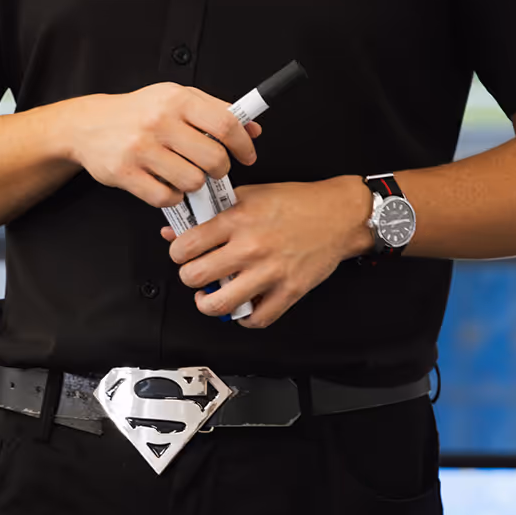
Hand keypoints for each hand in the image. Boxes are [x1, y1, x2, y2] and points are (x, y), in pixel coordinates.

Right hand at [62, 84, 260, 207]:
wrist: (88, 125)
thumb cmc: (139, 112)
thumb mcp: (177, 98)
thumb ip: (216, 110)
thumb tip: (253, 129)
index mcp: (176, 100)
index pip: (225, 124)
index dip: (243, 145)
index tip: (247, 156)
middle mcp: (159, 122)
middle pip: (213, 158)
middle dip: (220, 169)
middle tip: (214, 168)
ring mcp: (140, 149)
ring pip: (192, 181)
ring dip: (194, 183)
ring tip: (184, 174)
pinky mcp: (125, 173)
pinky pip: (165, 197)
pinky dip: (172, 196)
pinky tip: (166, 184)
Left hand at [163, 176, 373, 327]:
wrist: (339, 214)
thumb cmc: (298, 202)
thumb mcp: (250, 195)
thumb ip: (212, 212)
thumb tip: (176, 230)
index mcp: (237, 220)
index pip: (186, 246)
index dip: (177, 253)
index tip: (182, 254)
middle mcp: (250, 247)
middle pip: (195, 276)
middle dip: (189, 277)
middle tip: (196, 273)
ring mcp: (270, 272)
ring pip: (219, 304)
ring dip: (208, 303)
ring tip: (210, 297)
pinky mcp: (289, 291)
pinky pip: (257, 319)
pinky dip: (245, 319)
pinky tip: (242, 307)